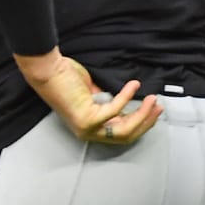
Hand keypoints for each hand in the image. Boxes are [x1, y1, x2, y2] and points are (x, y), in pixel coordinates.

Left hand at [14, 49, 160, 144]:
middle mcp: (88, 133)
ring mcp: (87, 128)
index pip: (121, 134)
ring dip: (142, 114)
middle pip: (127, 134)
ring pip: (124, 128)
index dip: (140, 124)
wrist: (46, 69)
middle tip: (158, 106)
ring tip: (153, 99)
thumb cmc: (64, 78)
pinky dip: (127, 97)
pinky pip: (115, 110)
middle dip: (146, 121)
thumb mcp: (91, 95)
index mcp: (89, 129)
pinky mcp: (87, 119)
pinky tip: (134, 85)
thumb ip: (106, 103)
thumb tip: (126, 104)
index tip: (153, 111)